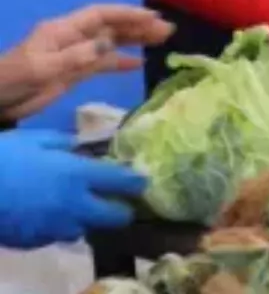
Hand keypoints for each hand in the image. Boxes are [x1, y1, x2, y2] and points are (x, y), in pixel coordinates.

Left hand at [0, 5, 172, 121]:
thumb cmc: (15, 80)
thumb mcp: (43, 68)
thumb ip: (76, 56)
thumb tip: (108, 45)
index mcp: (63, 30)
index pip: (101, 15)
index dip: (127, 13)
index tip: (152, 16)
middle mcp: (72, 38)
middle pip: (110, 27)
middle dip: (137, 25)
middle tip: (167, 30)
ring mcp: (74, 55)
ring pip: (110, 43)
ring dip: (134, 40)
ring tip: (161, 40)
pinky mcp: (73, 72)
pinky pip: (102, 63)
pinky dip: (120, 62)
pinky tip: (139, 64)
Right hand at [0, 130, 145, 248]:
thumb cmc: (3, 158)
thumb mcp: (34, 139)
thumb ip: (63, 143)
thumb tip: (80, 146)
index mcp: (78, 175)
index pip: (121, 182)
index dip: (136, 182)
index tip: (142, 182)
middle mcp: (73, 205)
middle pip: (112, 216)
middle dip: (121, 211)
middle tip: (120, 204)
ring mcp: (53, 227)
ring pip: (83, 230)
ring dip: (86, 220)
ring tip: (79, 209)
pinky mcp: (33, 241)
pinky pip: (54, 237)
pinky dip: (57, 228)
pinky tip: (48, 217)